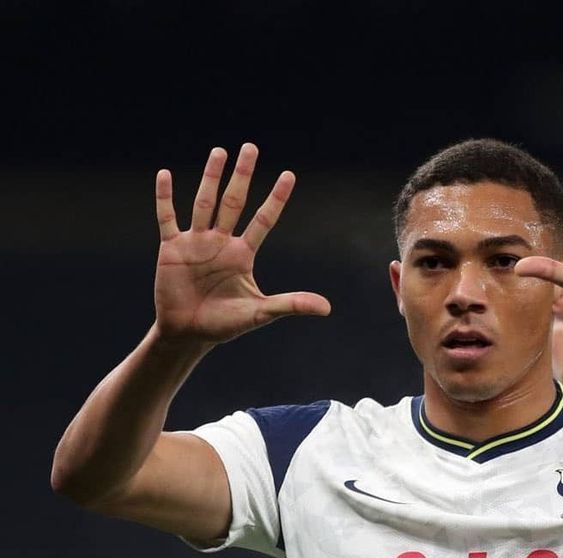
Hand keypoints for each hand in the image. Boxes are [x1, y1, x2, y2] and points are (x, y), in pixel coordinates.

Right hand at [153, 143, 330, 346]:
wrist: (189, 333)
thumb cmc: (225, 324)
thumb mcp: (260, 313)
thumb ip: (291, 304)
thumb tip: (327, 308)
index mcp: (243, 254)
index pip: (263, 220)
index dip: (276, 199)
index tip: (289, 175)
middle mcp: (221, 242)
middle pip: (234, 202)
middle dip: (242, 175)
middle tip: (251, 147)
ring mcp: (196, 242)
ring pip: (205, 203)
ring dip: (210, 178)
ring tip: (220, 152)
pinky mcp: (172, 248)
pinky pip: (167, 218)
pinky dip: (165, 198)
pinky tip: (164, 174)